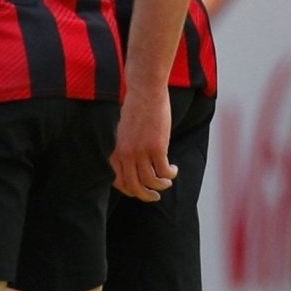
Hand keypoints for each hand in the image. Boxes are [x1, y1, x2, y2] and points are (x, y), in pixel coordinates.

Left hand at [111, 84, 177, 203]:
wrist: (145, 93)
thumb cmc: (136, 110)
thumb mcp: (124, 131)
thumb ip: (126, 147)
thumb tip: (133, 162)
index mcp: (116, 151)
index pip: (118, 181)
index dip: (129, 190)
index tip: (139, 190)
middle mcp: (126, 154)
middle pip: (134, 186)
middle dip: (146, 196)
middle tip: (155, 197)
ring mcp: (141, 152)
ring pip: (151, 182)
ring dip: (161, 186)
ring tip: (167, 181)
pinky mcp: (157, 148)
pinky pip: (164, 171)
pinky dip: (170, 174)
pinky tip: (174, 169)